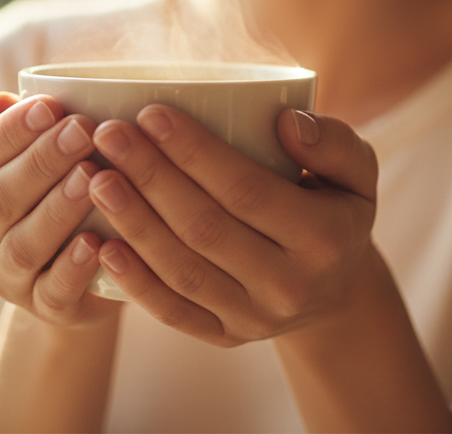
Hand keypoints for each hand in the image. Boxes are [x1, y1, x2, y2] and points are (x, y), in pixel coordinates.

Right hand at [0, 92, 120, 326]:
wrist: (81, 264)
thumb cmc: (55, 184)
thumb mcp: (35, 149)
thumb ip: (15, 125)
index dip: (10, 130)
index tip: (51, 105)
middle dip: (42, 161)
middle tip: (83, 131)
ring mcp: (5, 277)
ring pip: (23, 245)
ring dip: (58, 209)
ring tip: (92, 177)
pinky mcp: (43, 309)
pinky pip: (52, 291)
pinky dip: (72, 267)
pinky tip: (96, 242)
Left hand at [84, 105, 377, 345]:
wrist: (338, 288)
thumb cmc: (335, 205)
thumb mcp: (357, 171)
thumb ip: (332, 142)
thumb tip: (285, 122)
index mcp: (323, 237)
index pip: (246, 189)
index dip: (194, 152)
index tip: (150, 112)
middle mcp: (289, 285)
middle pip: (204, 228)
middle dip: (150, 177)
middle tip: (108, 134)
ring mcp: (254, 318)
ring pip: (182, 270)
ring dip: (133, 223)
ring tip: (95, 178)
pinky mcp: (225, 338)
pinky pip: (173, 313)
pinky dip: (135, 281)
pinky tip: (101, 243)